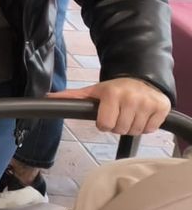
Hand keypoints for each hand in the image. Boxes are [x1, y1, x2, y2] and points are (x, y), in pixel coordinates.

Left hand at [50, 77, 170, 136]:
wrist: (142, 78)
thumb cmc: (114, 89)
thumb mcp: (92, 91)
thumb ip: (71, 97)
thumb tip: (48, 97)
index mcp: (111, 94)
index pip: (105, 125)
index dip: (103, 124)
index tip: (106, 116)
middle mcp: (131, 97)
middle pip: (120, 130)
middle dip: (117, 125)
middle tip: (119, 114)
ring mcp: (148, 103)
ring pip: (135, 131)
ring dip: (131, 127)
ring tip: (129, 114)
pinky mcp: (162, 108)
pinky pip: (150, 129)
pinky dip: (145, 126)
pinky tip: (141, 115)